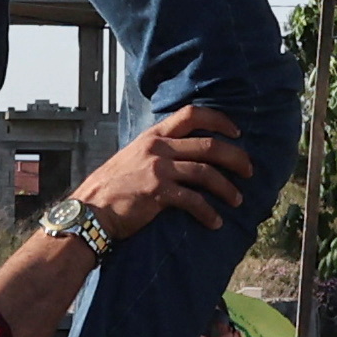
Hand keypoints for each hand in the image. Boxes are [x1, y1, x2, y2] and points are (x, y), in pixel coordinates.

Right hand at [81, 106, 254, 241]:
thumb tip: (181, 156)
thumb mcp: (131, 158)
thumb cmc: (109, 189)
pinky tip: (215, 222)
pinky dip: (209, 213)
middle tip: (249, 170)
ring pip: (206, 172)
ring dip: (227, 188)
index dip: (219, 120)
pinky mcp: (158, 193)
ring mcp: (158, 169)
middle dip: (235, 157)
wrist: (88, 211)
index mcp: (153, 136)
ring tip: (237, 200)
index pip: (192, 114)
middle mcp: (158, 148)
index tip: (236, 132)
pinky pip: (194, 201)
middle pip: (209, 145)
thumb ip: (155, 152)